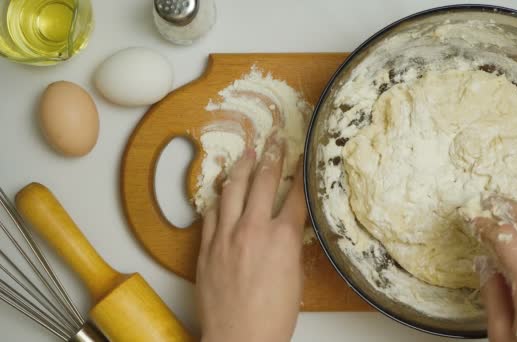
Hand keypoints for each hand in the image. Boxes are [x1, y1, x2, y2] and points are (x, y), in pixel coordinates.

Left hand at [196, 138, 307, 341]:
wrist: (239, 339)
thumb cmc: (272, 318)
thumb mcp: (295, 278)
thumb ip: (290, 247)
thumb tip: (287, 230)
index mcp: (282, 238)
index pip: (295, 196)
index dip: (301, 173)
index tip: (302, 156)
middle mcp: (253, 229)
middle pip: (264, 182)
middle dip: (272, 157)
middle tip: (275, 141)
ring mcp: (226, 236)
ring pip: (232, 190)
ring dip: (242, 169)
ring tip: (247, 154)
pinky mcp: (207, 247)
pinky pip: (210, 213)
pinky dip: (217, 198)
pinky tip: (221, 189)